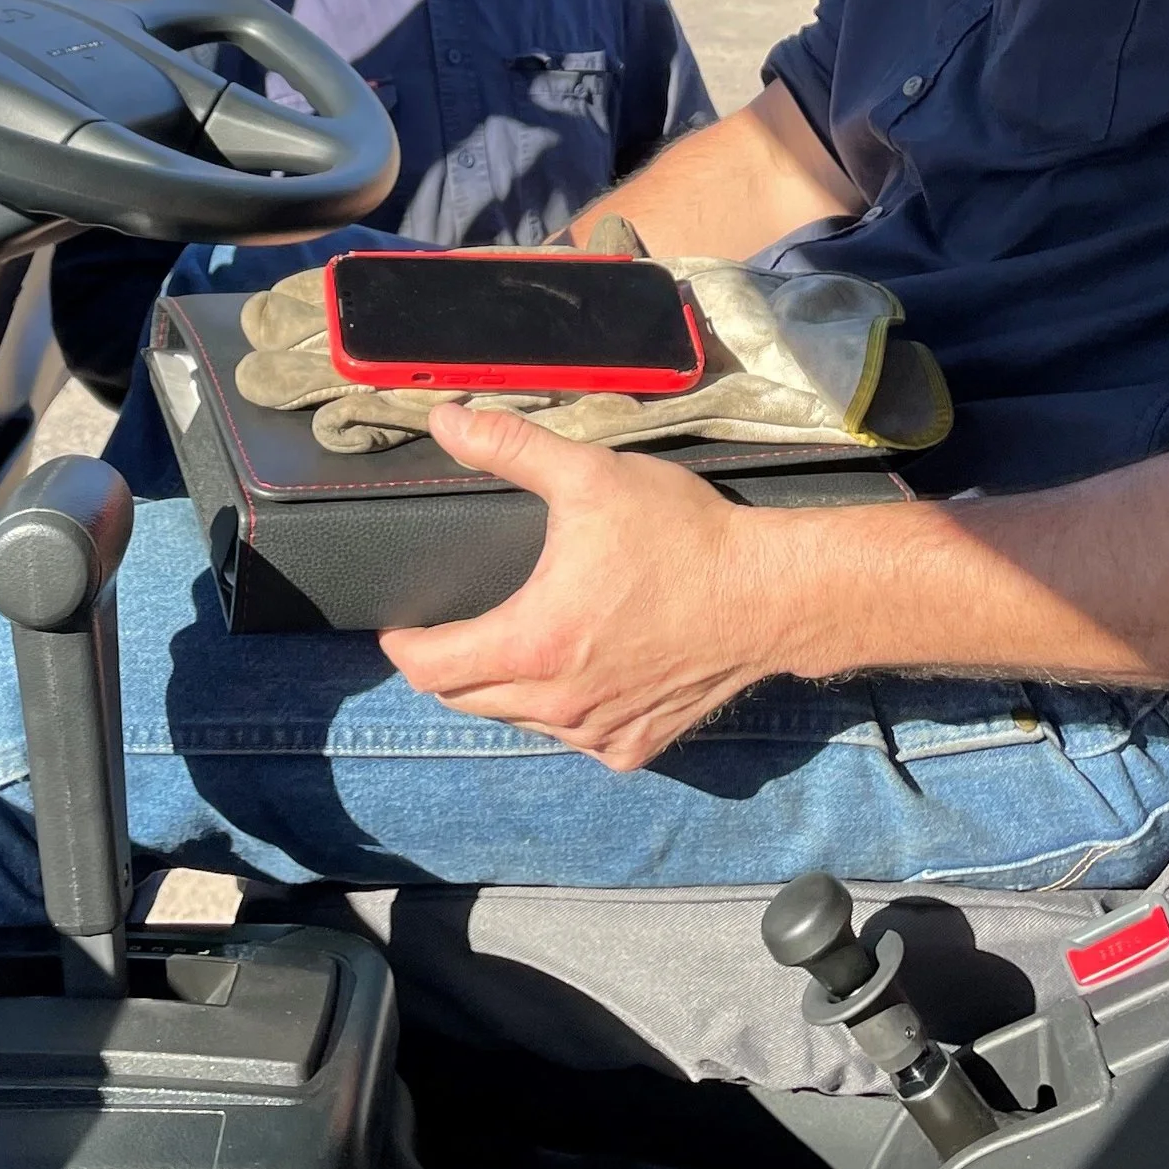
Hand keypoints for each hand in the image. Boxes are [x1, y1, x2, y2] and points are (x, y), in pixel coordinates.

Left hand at [377, 403, 790, 768]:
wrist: (765, 594)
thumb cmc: (680, 536)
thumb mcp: (589, 476)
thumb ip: (510, 447)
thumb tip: (445, 420)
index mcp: (532, 643)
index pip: (431, 670)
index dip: (406, 646)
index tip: (402, 626)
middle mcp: (557, 706)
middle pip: (466, 700)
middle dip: (449, 667)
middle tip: (453, 628)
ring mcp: (597, 734)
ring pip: (518, 721)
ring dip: (504, 690)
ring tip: (516, 642)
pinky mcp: (634, 748)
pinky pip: (573, 737)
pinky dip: (561, 711)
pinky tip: (579, 671)